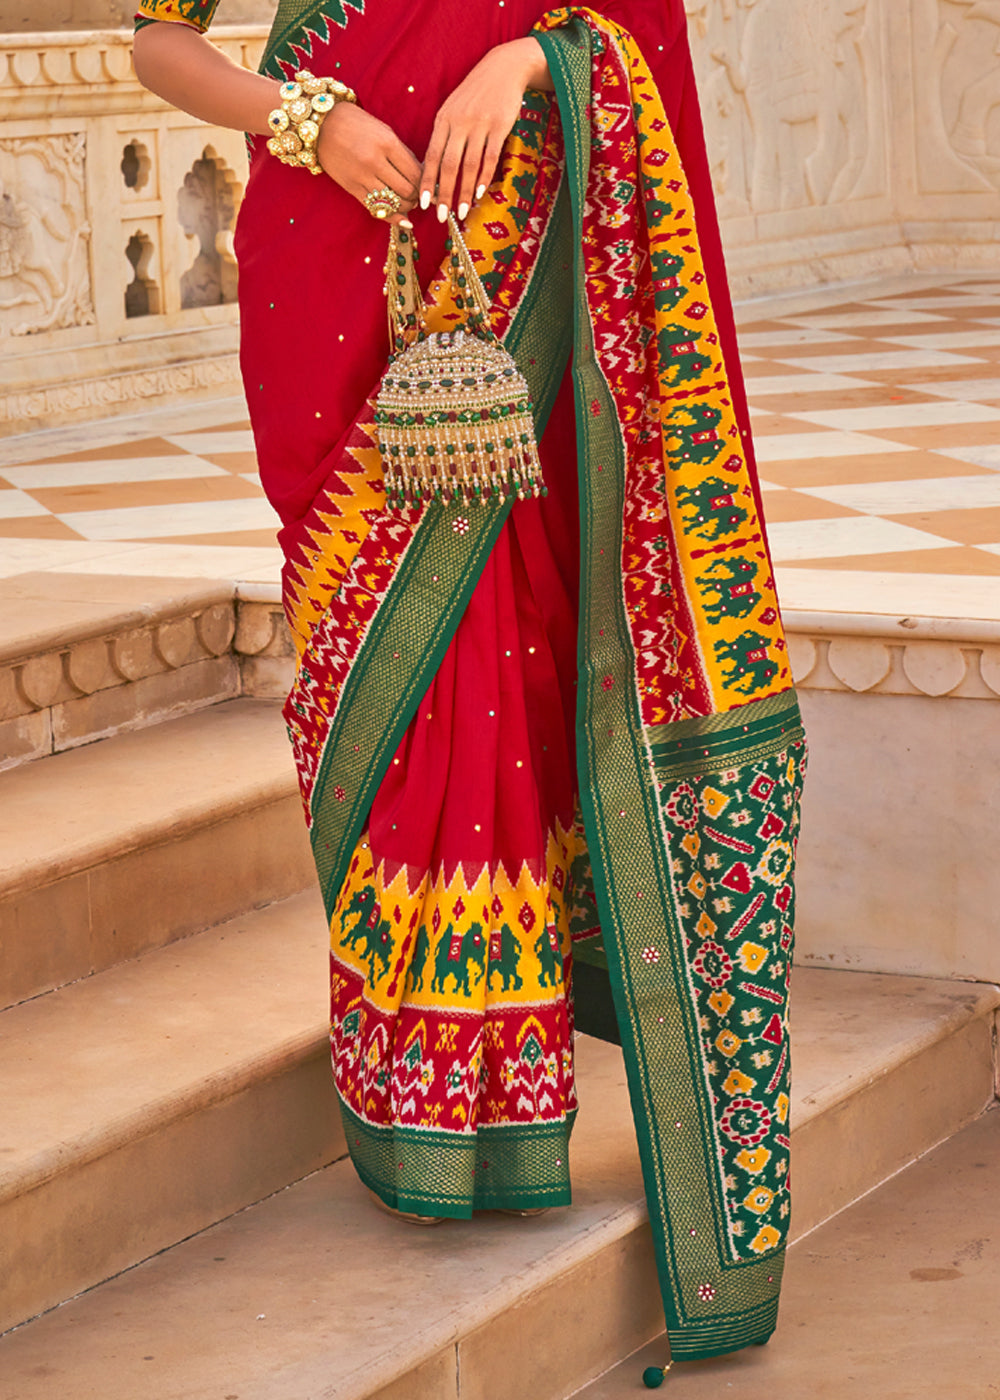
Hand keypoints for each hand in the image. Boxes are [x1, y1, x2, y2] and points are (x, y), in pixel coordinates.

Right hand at [317, 101, 421, 223]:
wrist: (323, 124)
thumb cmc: (358, 125)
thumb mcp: (385, 131)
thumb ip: (403, 154)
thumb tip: (422, 176)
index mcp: (387, 144)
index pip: (416, 174)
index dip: (425, 184)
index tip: (427, 186)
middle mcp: (375, 162)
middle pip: (407, 191)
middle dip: (417, 197)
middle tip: (419, 196)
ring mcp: (362, 177)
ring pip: (394, 203)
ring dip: (406, 208)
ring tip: (409, 203)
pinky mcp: (352, 188)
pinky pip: (376, 209)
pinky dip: (392, 217)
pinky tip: (403, 221)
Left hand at [419, 37, 551, 222]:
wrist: (503, 69)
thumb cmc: (476, 93)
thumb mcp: (454, 109)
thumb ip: (446, 135)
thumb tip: (437, 167)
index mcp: (443, 120)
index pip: (431, 156)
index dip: (426, 181)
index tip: (423, 203)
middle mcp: (458, 123)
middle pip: (448, 165)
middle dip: (444, 193)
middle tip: (441, 216)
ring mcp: (479, 125)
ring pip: (469, 165)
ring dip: (465, 191)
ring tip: (462, 212)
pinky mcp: (499, 126)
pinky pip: (490, 157)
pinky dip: (484, 177)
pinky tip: (480, 193)